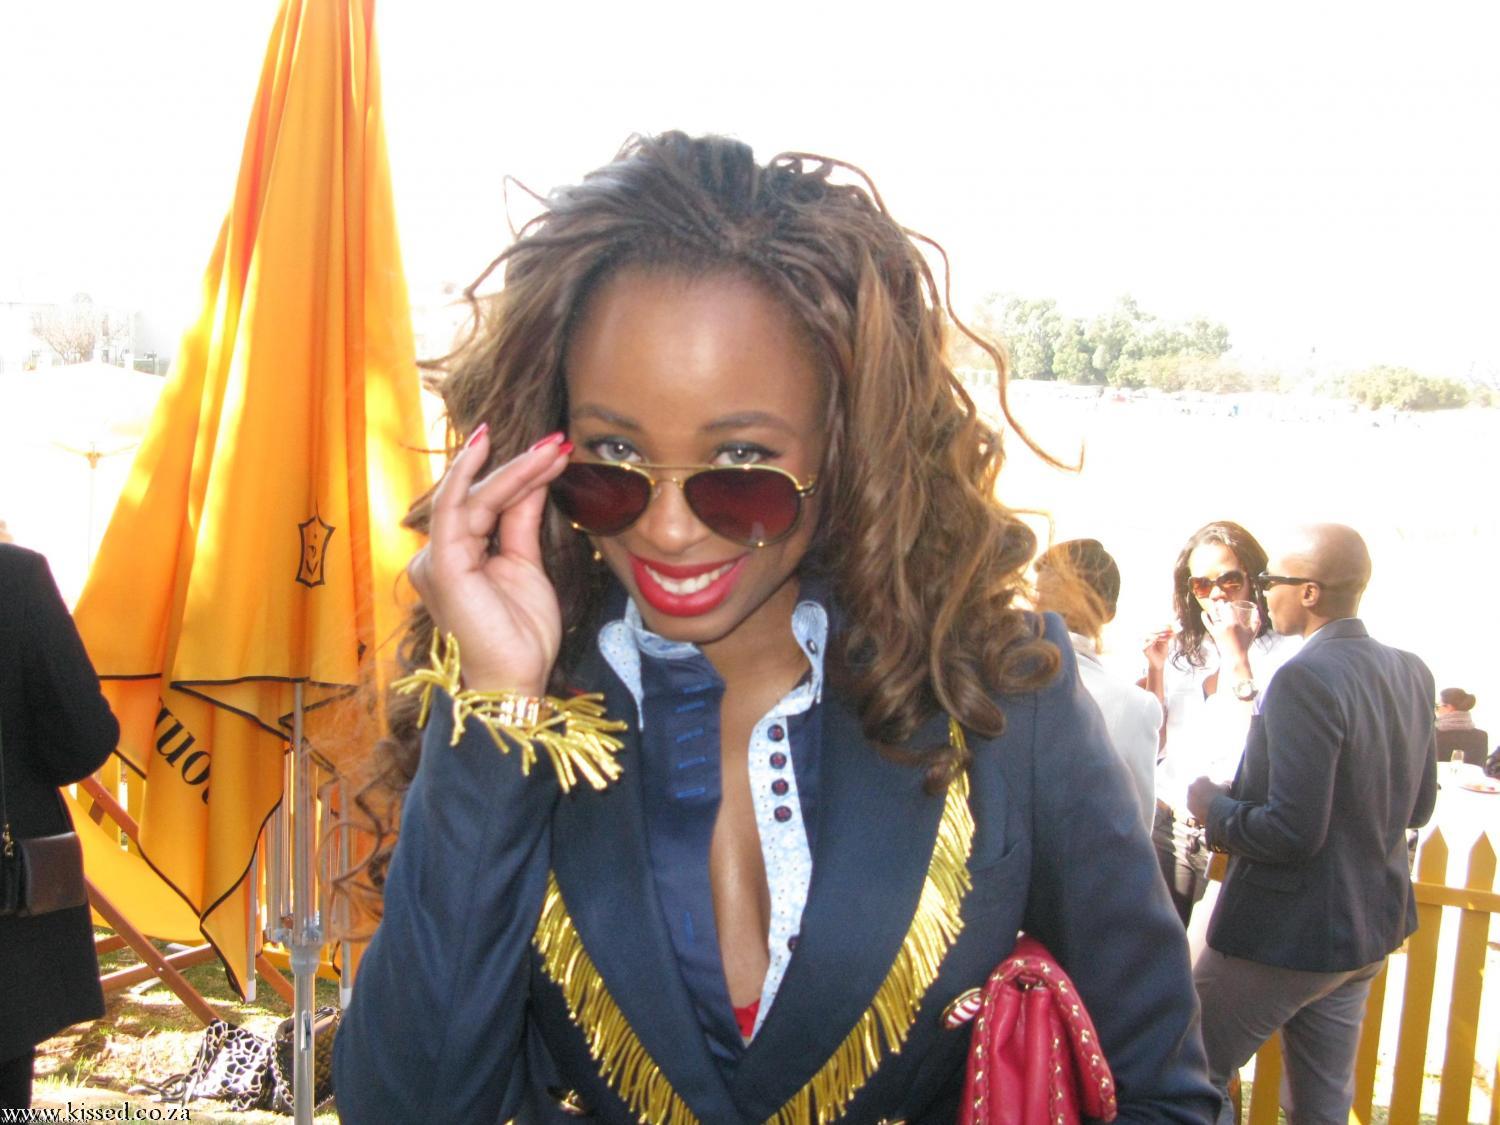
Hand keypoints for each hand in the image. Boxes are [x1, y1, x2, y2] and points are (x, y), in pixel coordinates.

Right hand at [407, 426, 571, 695]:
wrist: (514, 681)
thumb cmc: (520, 635)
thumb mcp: (526, 566)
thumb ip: (521, 522)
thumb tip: (533, 481)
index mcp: (457, 557)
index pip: (487, 504)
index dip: (520, 475)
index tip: (554, 451)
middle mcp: (438, 554)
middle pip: (480, 496)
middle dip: (521, 465)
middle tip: (558, 440)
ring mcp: (435, 558)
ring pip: (474, 497)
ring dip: (513, 468)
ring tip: (550, 447)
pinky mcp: (442, 563)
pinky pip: (454, 509)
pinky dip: (471, 475)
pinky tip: (489, 448)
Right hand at [1142, 627, 1173, 672]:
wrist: (1160, 662)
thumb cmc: (1162, 652)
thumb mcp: (1166, 643)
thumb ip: (1168, 636)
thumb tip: (1174, 630)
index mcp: (1152, 635)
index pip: (1157, 628)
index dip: (1163, 626)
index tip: (1171, 625)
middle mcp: (1147, 638)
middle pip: (1153, 631)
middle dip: (1161, 629)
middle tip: (1169, 628)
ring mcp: (1144, 644)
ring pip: (1149, 636)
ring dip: (1157, 634)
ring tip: (1165, 634)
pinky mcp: (1144, 649)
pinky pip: (1147, 644)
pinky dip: (1151, 641)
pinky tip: (1156, 638)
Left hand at [1186, 776, 1228, 821]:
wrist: (1216, 812)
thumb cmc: (1221, 797)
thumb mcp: (1226, 788)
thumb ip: (1225, 783)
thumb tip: (1226, 781)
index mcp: (1200, 780)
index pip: (1204, 779)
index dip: (1209, 782)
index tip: (1213, 787)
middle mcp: (1191, 786)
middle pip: (1196, 787)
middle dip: (1202, 789)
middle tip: (1209, 795)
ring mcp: (1189, 796)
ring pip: (1193, 796)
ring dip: (1198, 798)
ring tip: (1207, 803)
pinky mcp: (1188, 806)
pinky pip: (1192, 805)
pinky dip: (1196, 806)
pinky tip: (1204, 808)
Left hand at [1201, 600, 1255, 665]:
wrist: (1235, 656)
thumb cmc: (1245, 644)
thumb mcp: (1252, 632)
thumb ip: (1256, 620)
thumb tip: (1256, 610)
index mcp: (1235, 624)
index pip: (1228, 608)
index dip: (1227, 603)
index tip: (1228, 603)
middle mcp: (1225, 625)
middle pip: (1219, 609)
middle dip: (1219, 604)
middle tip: (1220, 602)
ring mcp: (1217, 629)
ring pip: (1213, 614)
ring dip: (1212, 608)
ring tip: (1213, 604)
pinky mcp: (1213, 633)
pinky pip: (1207, 623)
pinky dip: (1204, 617)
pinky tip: (1204, 612)